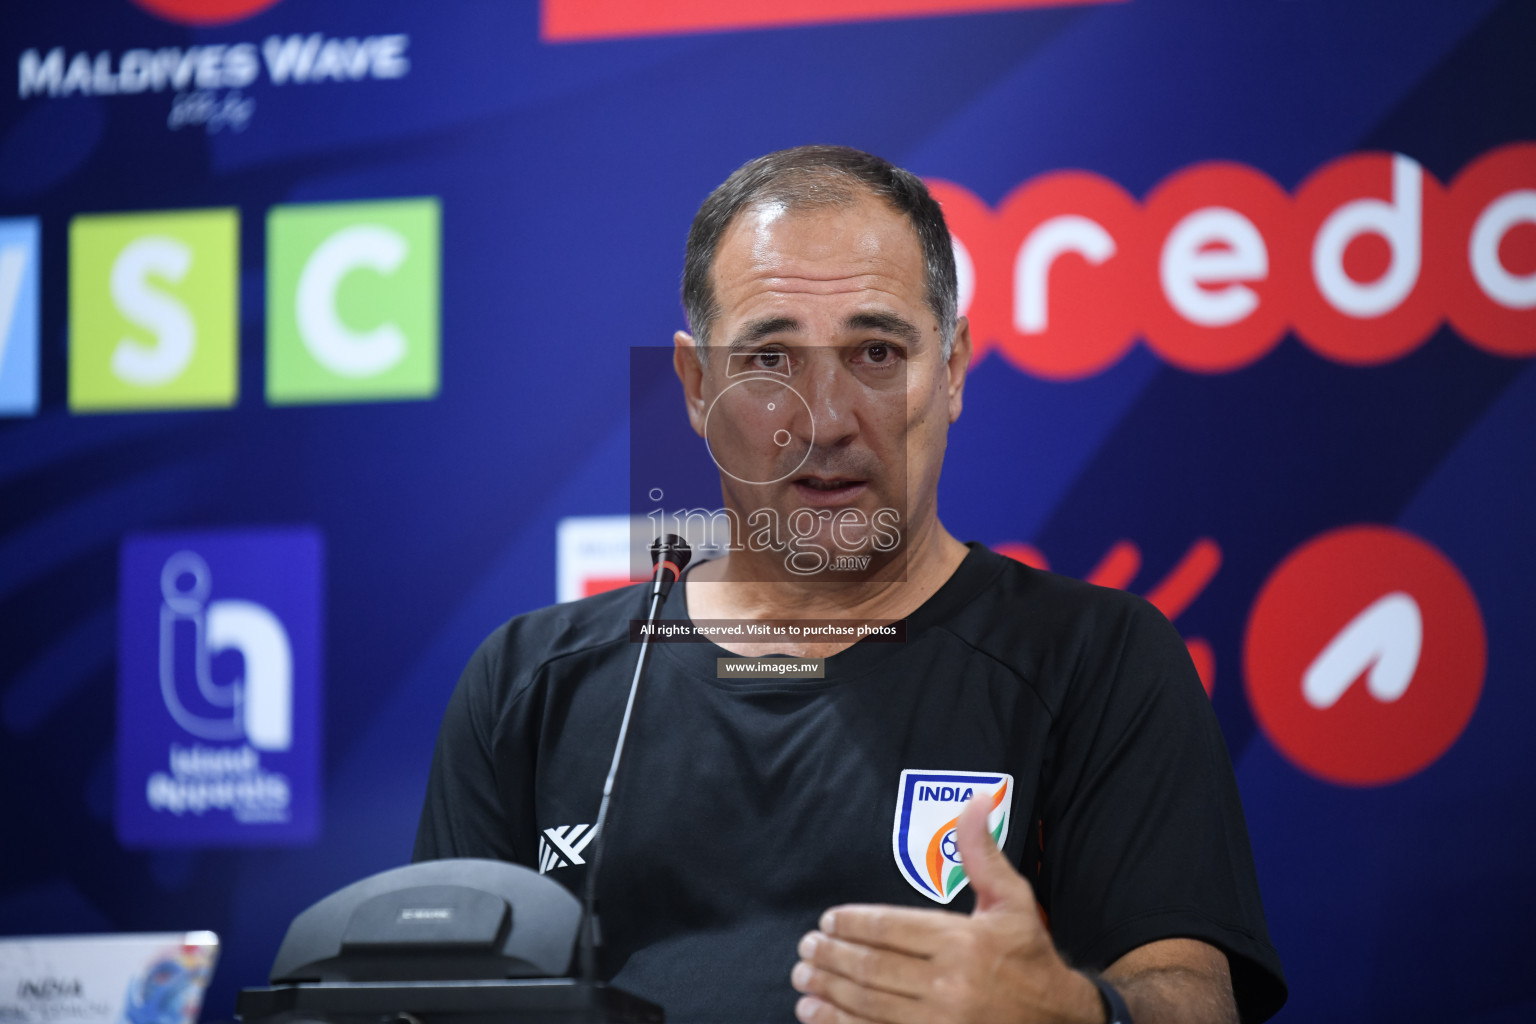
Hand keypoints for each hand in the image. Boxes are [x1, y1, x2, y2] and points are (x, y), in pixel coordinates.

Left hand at [791, 794, 1102, 1023]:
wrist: (1058, 1021)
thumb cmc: (1029, 956)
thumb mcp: (1012, 901)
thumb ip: (983, 853)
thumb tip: (976, 801)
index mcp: (963, 943)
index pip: (891, 929)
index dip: (852, 924)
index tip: (827, 921)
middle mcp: (949, 984)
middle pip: (873, 967)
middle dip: (832, 956)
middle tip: (805, 948)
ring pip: (869, 1003)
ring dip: (828, 989)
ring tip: (804, 976)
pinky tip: (815, 1013)